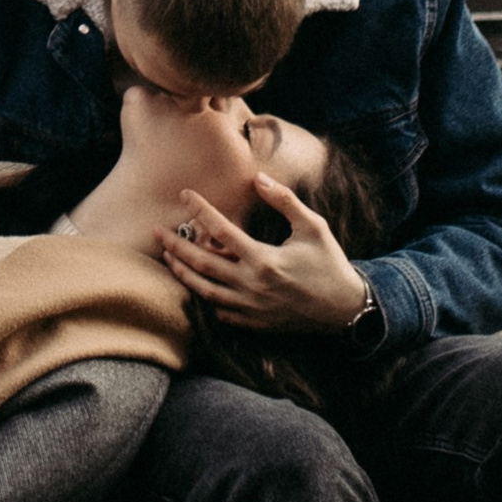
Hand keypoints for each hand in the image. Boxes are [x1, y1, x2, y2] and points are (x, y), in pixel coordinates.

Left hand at [157, 175, 369, 334]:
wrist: (344, 308)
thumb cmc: (329, 263)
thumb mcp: (313, 227)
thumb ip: (284, 201)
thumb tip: (258, 178)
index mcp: (264, 260)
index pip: (221, 231)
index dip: (200, 210)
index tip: (184, 194)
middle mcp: (252, 286)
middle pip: (202, 264)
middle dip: (176, 246)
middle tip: (157, 231)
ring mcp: (250, 308)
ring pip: (204, 290)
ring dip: (182, 273)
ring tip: (167, 257)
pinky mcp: (253, 323)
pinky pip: (219, 311)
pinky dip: (204, 297)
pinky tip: (195, 284)